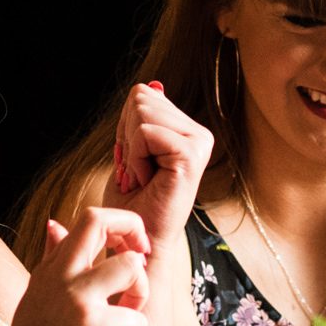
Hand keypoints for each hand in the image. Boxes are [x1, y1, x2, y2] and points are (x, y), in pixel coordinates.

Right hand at [1, 207, 151, 325]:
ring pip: (131, 267)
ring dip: (141, 297)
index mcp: (51, 269)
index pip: (89, 219)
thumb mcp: (38, 299)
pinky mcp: (90, 324)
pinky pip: (137, 319)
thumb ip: (53, 262)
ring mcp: (74, 297)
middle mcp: (60, 275)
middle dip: (136, 236)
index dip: (122, 226)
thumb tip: (56, 226)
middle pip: (102, 221)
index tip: (133, 253)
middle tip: (141, 268)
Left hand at [107, 82, 213, 247]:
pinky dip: (134, 157)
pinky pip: (144, 132)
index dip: (125, 127)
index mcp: (188, 130)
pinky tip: (147, 181)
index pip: (144, 94)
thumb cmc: (133, 203)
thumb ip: (141, 118)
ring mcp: (199, 143)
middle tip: (139, 171)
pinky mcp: (190, 155)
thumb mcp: (131, 150)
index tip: (135, 161)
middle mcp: (199, 133)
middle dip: (126, 136)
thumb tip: (155, 84)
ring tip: (144, 177)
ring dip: (130, 149)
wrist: (139, 242)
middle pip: (141, 97)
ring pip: (141, 112)